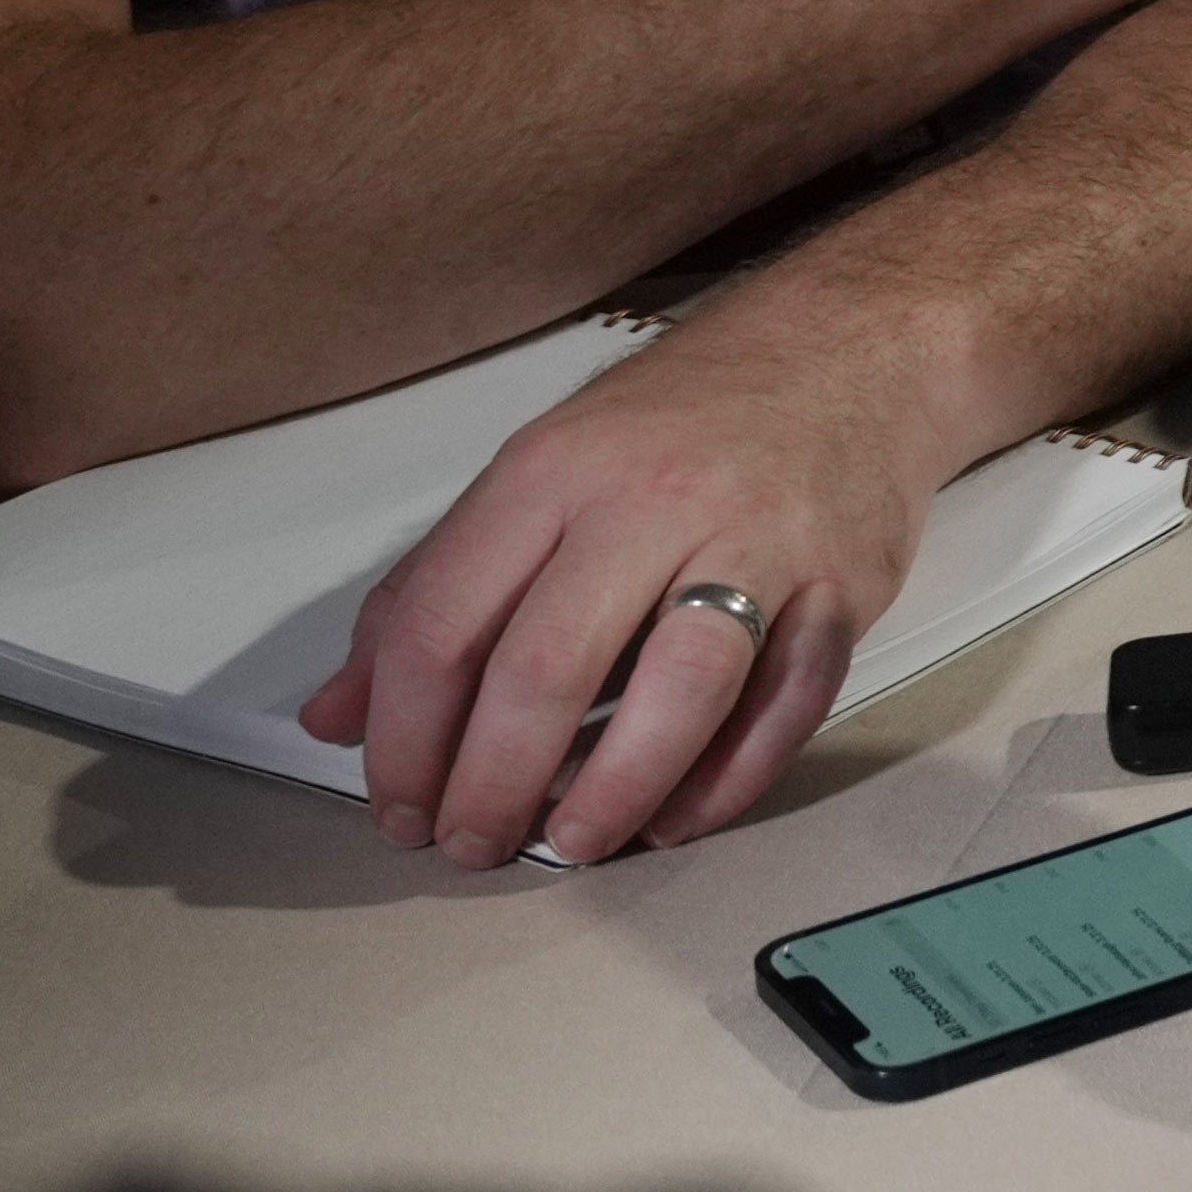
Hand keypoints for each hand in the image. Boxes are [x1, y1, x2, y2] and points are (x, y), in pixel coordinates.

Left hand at [298, 306, 937, 863]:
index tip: (398, 804)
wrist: (854, 346)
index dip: (405, 738)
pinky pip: (788, 703)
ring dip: (612, 791)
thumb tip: (337, 715)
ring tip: (571, 844)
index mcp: (553, 471)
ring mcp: (760, 542)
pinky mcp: (844, 585)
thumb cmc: (686, 419)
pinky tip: (675, 816)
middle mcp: (653, 502)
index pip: (444, 623)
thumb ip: (434, 590)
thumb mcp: (540, 471)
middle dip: (493, 783)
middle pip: (549, 666)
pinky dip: (727, 778)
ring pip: (680, 690)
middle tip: (472, 845)